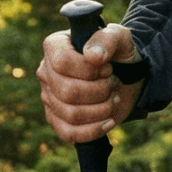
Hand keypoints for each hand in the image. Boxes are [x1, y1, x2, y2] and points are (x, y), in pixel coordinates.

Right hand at [38, 22, 142, 141]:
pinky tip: (109, 121)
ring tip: (113, 99)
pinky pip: (69, 133)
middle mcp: (46, 72)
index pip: (62, 62)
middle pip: (67, 91)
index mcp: (54, 46)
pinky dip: (94, 130)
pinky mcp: (56, 119)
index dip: (89, 70)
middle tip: (113, 83)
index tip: (107, 68)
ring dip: (102, 110)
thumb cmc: (118, 54)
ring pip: (71, 114)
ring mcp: (48, 97)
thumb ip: (107, 39)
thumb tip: (92, 56)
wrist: (125, 76)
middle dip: (100, 91)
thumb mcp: (120, 38)